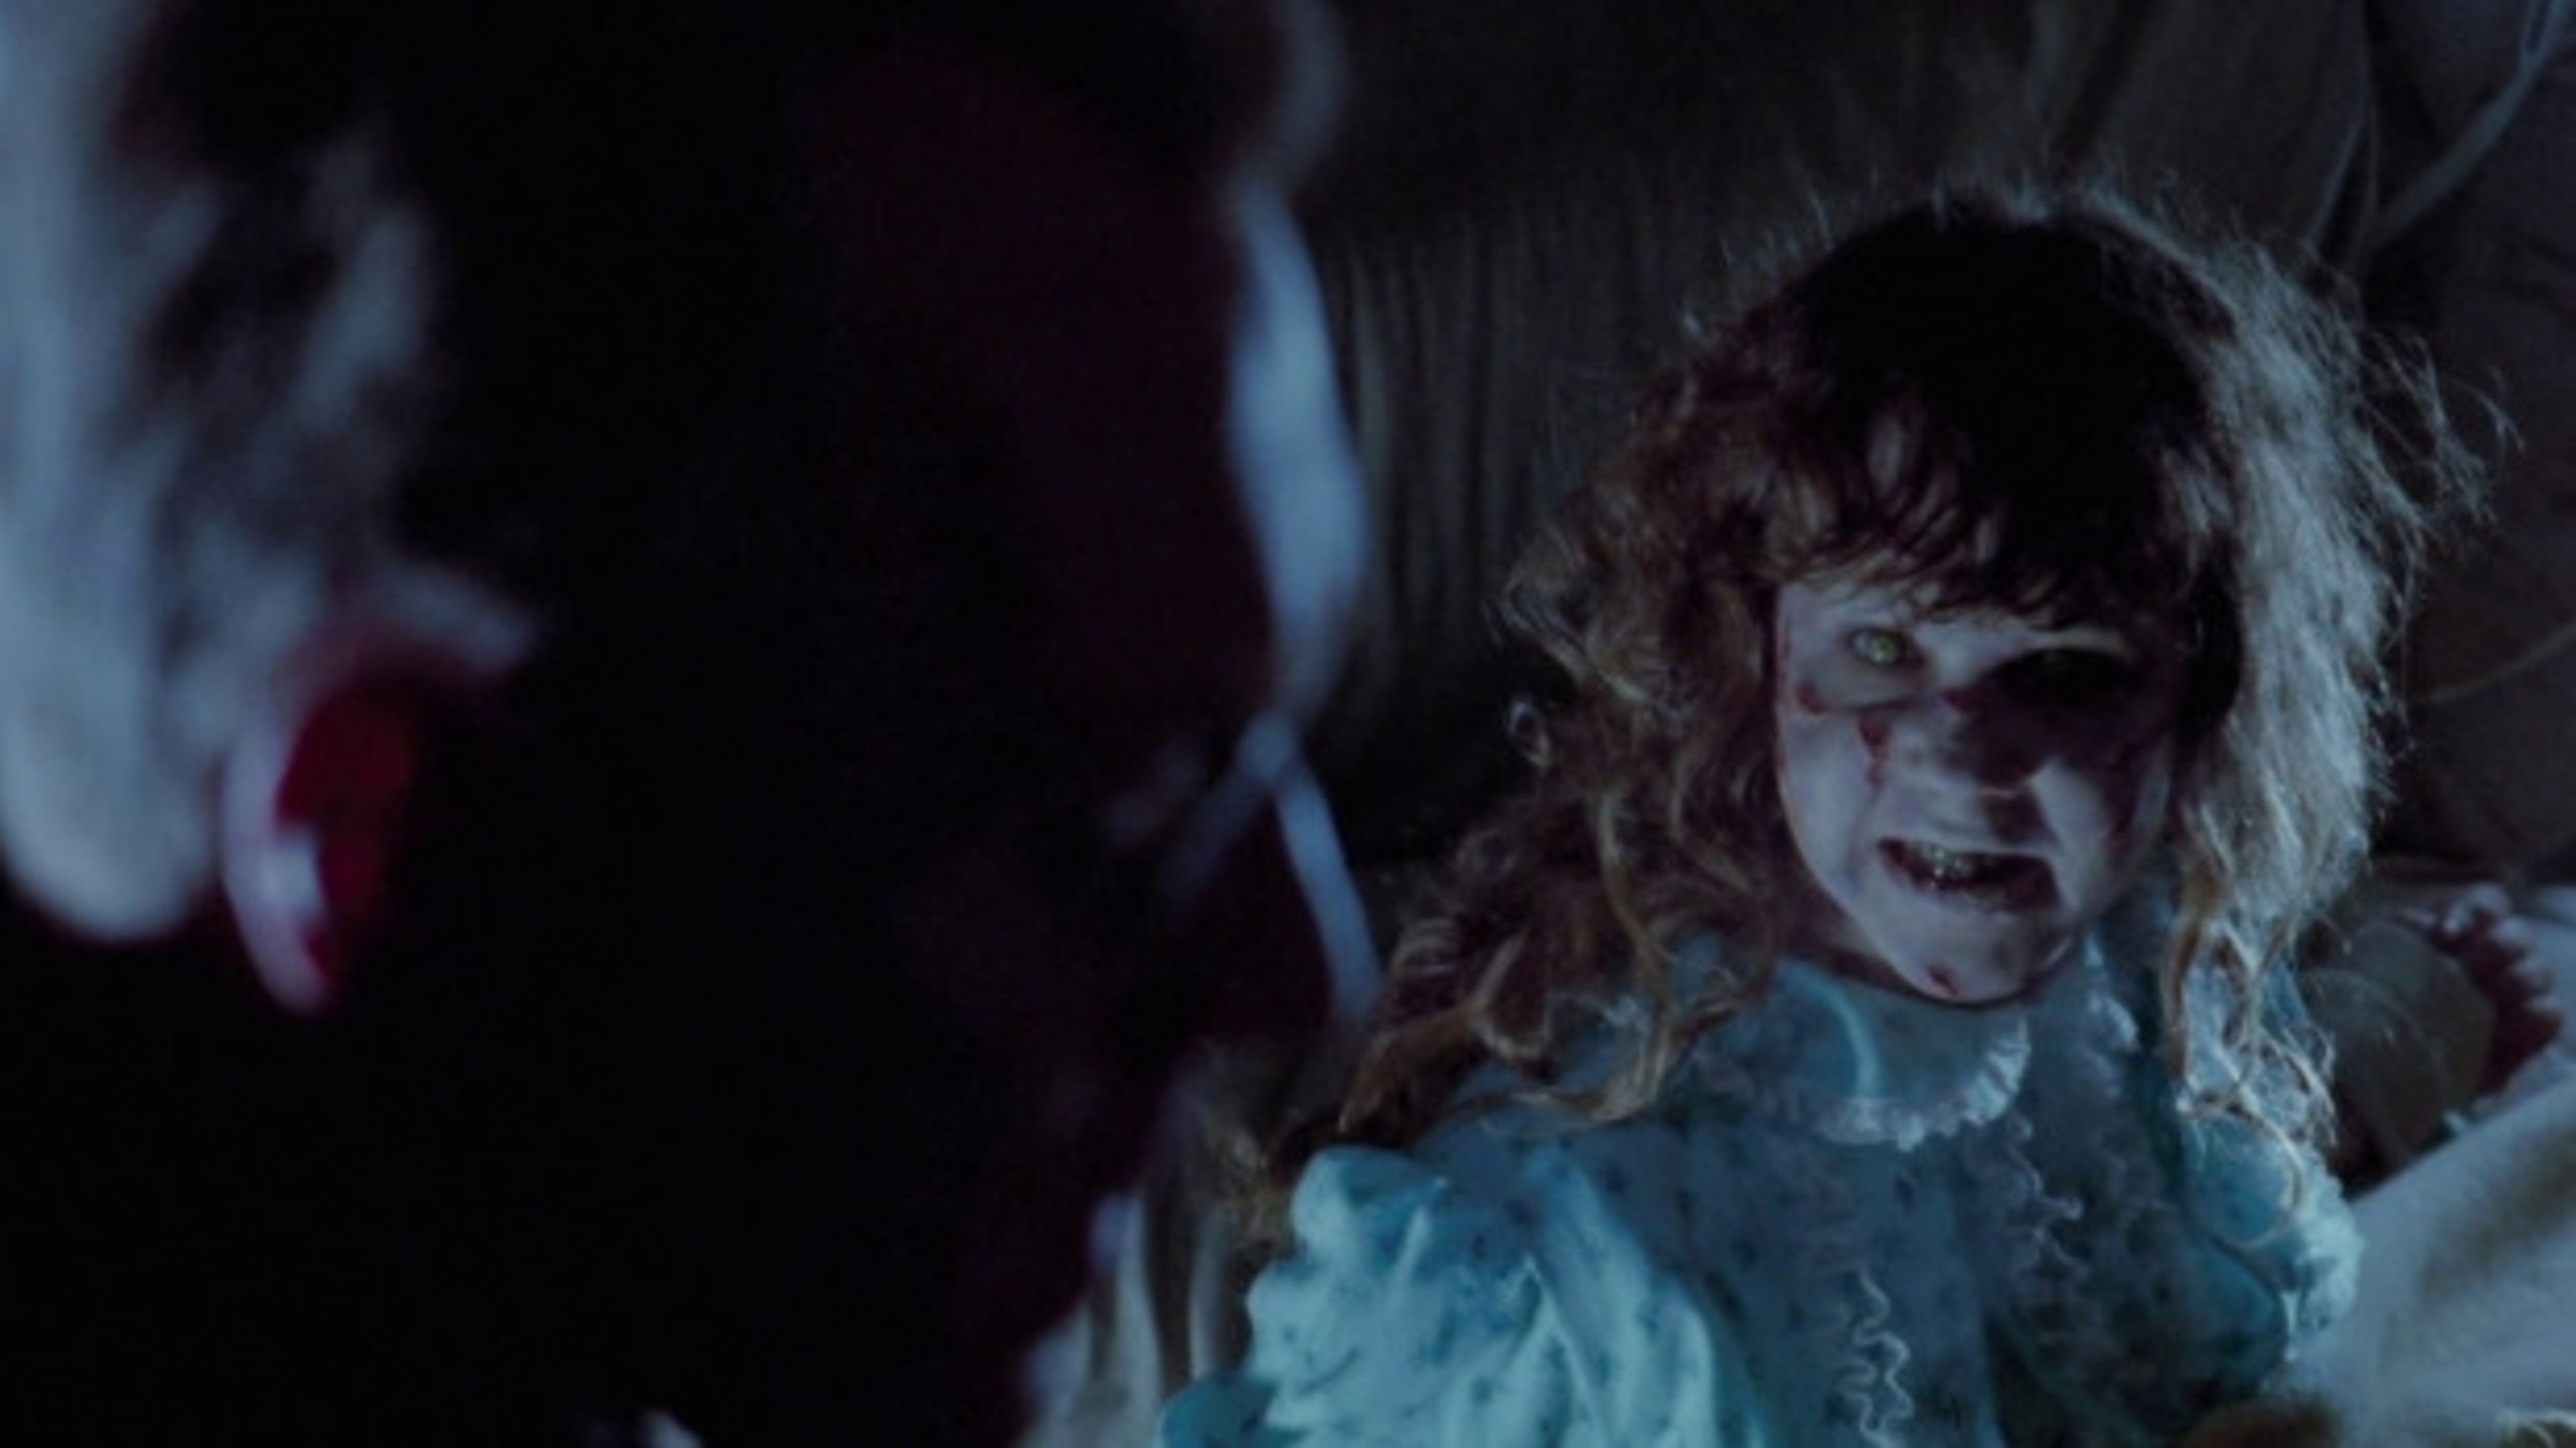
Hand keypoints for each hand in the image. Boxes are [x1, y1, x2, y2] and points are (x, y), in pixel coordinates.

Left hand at [2390, 883, 2564, 1095]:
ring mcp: (2519, 992)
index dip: (2473, 912)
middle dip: (2491, 949)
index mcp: (2464, 930)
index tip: (2444, 934)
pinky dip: (2528, 1018)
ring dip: (2509, 982)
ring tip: (2474, 1002)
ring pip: (2538, 971)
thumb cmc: (2381, 1001)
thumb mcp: (2379, 961)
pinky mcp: (2528, 1032)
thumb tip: (2425, 925)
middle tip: (2460, 971)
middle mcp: (2498, 955)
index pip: (2488, 903)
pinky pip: (2549, 1015)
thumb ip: (2402, 934)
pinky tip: (2496, 1027)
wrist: (2384, 1064)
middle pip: (2518, 934)